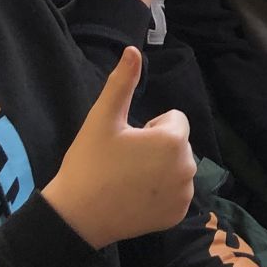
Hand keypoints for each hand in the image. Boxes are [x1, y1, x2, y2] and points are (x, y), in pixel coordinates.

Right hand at [42, 47, 195, 248]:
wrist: (78, 215)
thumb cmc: (89, 163)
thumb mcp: (102, 119)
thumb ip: (121, 83)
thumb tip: (134, 50)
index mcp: (173, 140)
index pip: (174, 120)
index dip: (149, 127)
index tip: (127, 141)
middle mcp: (188, 167)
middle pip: (177, 144)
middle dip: (157, 147)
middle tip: (125, 161)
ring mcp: (185, 194)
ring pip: (177, 167)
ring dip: (161, 168)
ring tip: (129, 179)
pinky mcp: (178, 214)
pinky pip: (177, 193)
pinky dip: (162, 193)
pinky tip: (136, 197)